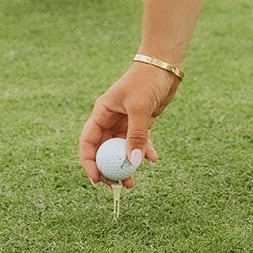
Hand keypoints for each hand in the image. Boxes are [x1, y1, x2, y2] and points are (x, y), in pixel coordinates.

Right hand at [78, 57, 181, 184]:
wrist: (164, 66)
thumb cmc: (146, 81)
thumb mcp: (140, 108)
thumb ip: (136, 135)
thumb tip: (133, 162)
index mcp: (101, 113)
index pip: (88, 142)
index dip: (89, 162)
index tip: (96, 179)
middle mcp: (110, 120)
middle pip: (104, 151)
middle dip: (108, 169)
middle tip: (116, 185)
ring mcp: (125, 122)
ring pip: (121, 150)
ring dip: (126, 166)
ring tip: (132, 182)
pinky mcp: (140, 123)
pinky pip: (138, 143)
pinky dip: (144, 152)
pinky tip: (153, 159)